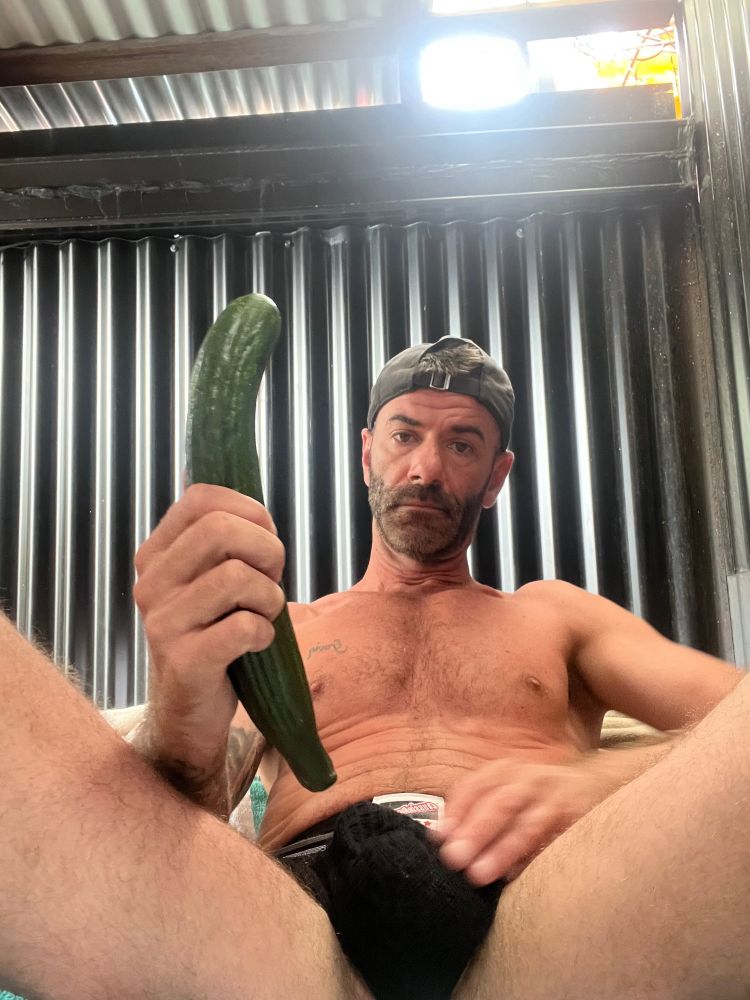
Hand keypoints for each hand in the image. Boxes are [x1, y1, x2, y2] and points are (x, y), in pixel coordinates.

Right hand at [133, 483, 285, 772]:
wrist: (189, 712)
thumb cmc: (215, 635)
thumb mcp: (213, 581)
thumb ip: (228, 543)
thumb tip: (260, 514)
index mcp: (156, 555)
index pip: (201, 498)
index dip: (249, 511)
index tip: (265, 540)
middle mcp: (151, 583)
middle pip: (220, 529)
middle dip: (266, 550)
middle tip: (272, 580)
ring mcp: (162, 623)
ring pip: (235, 576)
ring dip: (269, 597)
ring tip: (263, 615)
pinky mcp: (183, 661)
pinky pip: (243, 627)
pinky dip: (265, 633)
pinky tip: (257, 643)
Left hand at [430, 757, 602, 886]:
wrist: (598, 781)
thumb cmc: (540, 795)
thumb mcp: (509, 789)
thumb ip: (479, 807)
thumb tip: (443, 837)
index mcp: (506, 771)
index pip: (476, 786)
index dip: (456, 811)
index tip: (439, 837)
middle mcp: (529, 779)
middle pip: (500, 803)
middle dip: (476, 832)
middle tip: (455, 858)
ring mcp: (556, 798)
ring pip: (527, 824)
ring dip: (502, 850)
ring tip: (480, 874)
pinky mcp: (580, 818)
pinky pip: (555, 840)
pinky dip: (534, 858)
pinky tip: (516, 875)